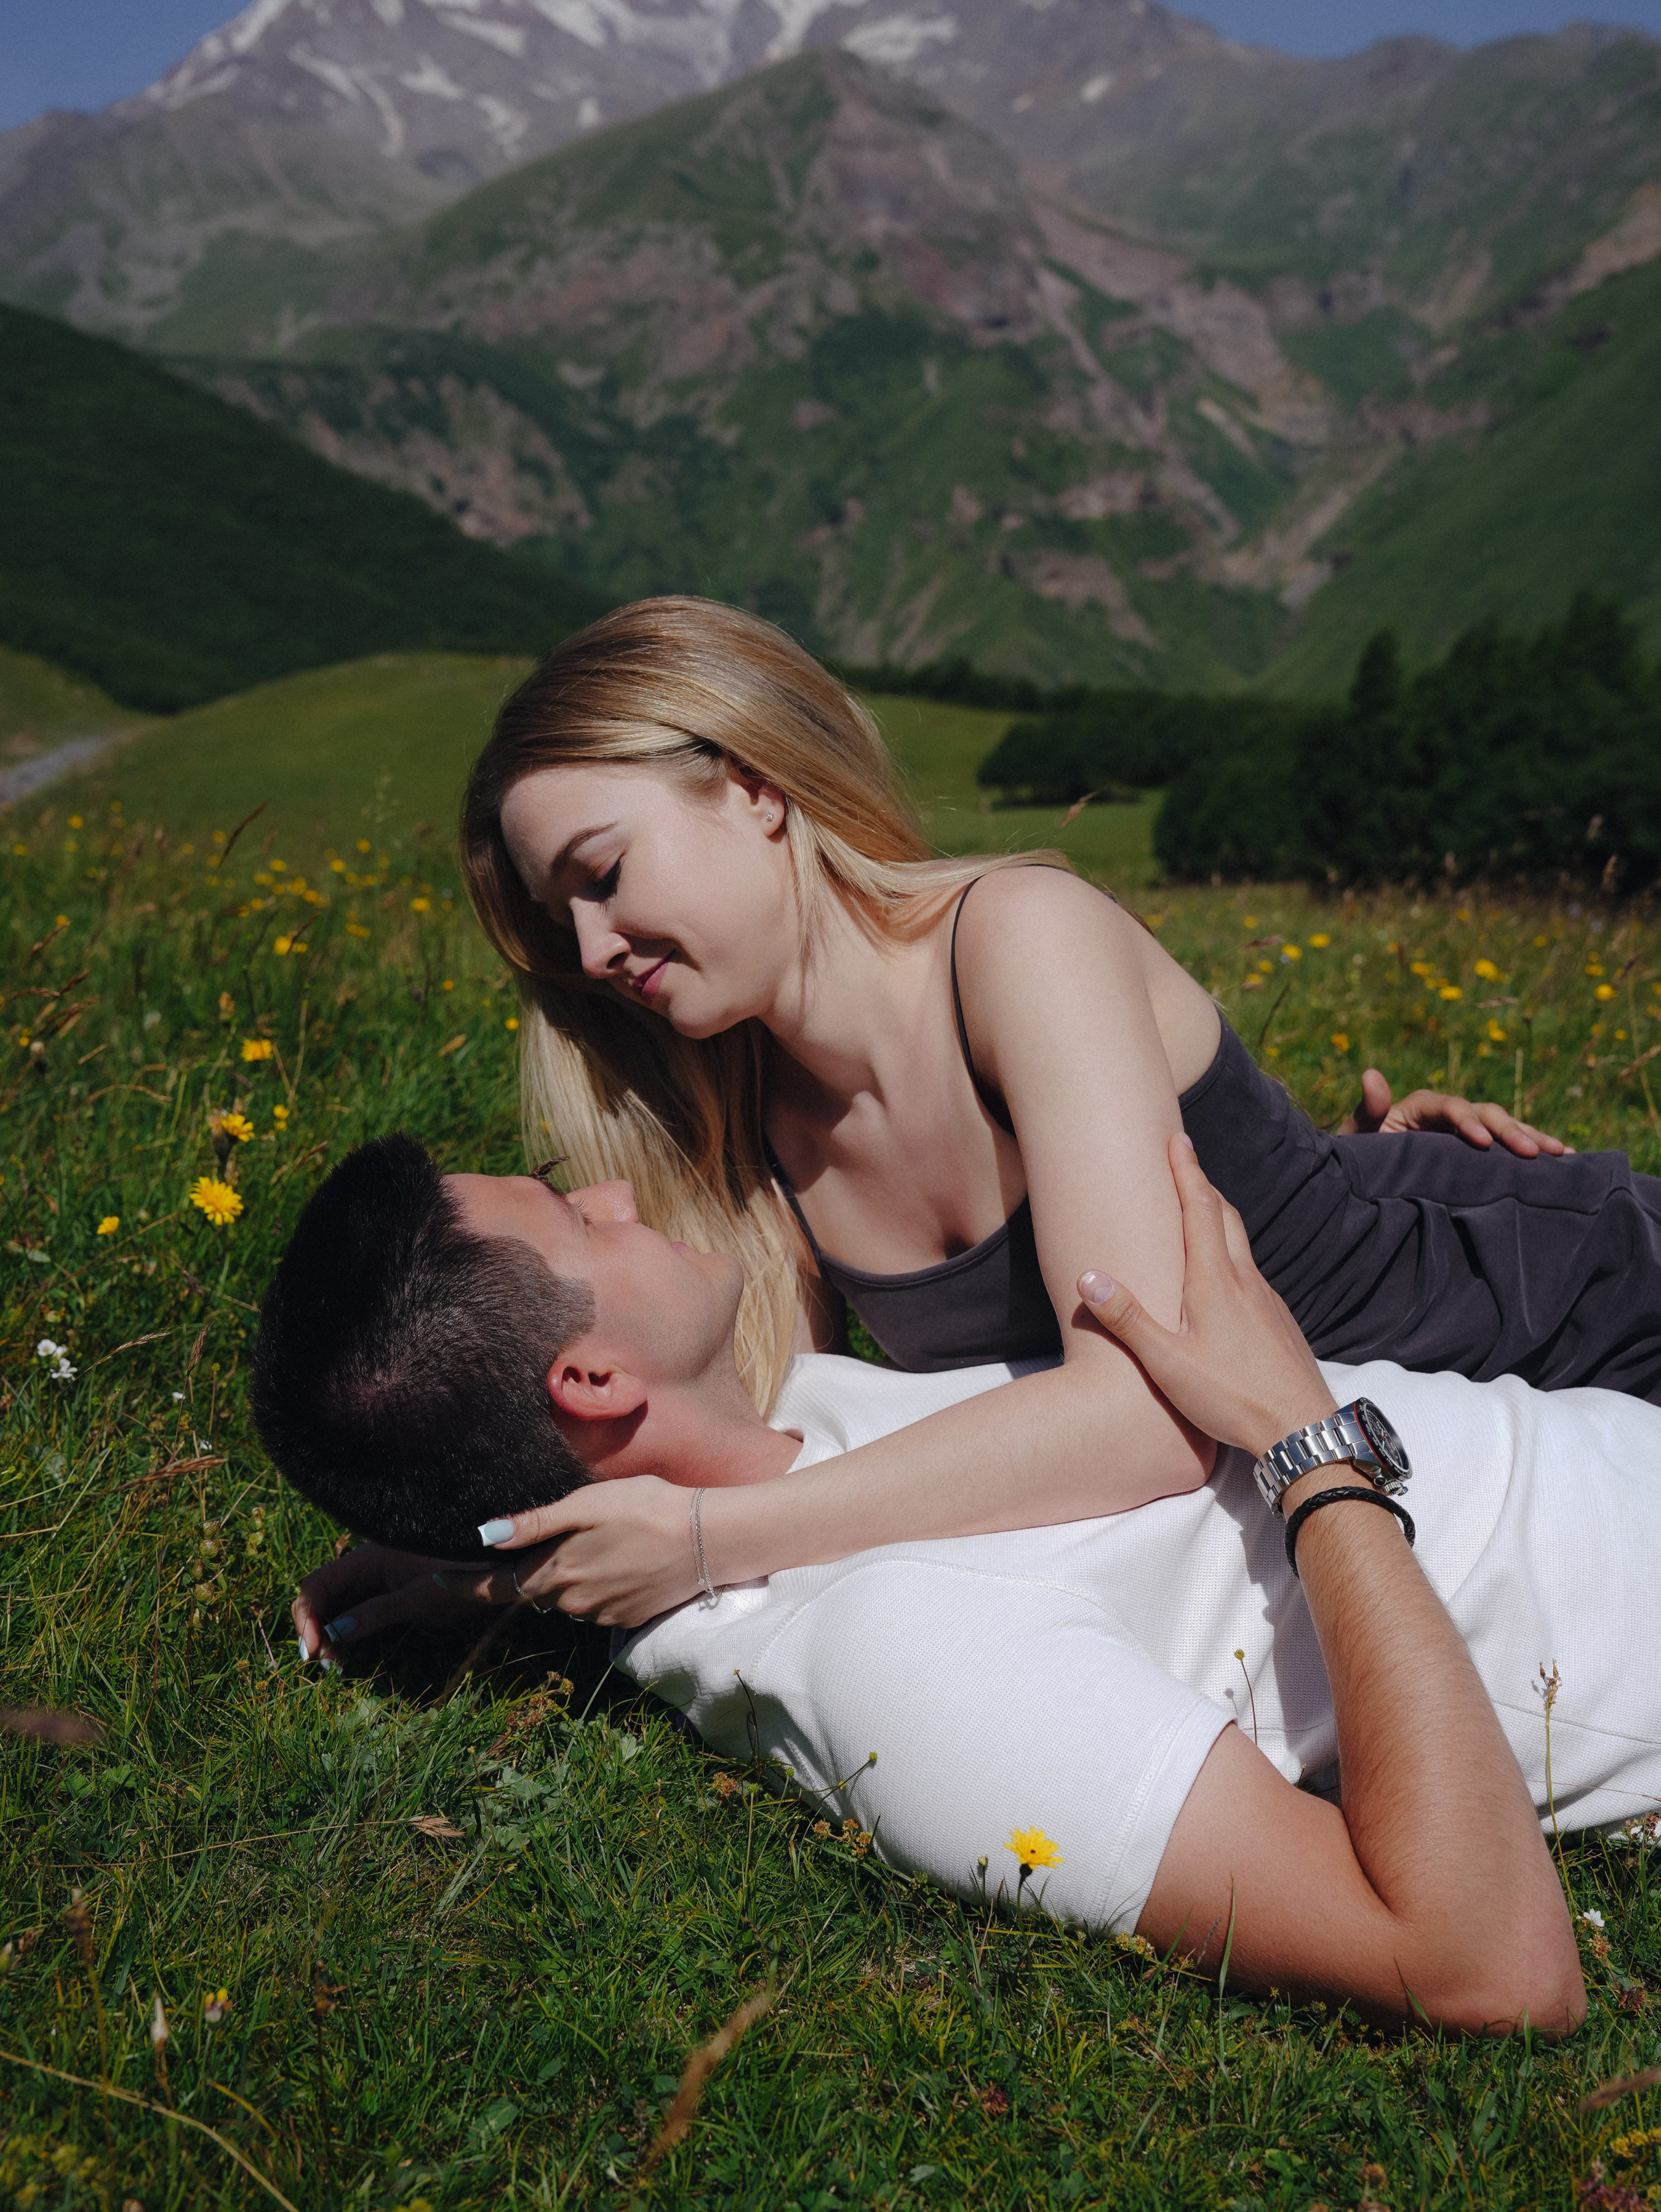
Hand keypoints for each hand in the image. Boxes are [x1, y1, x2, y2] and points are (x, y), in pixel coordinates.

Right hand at [292, 1538, 559, 1659]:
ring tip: (339, 1666)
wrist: (510, 1564)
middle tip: (330, 1666)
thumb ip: (376, 1612)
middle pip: (323, 1597)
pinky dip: (350, 1634)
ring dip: (331, 1636)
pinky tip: (353, 1655)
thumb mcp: (421, 1598)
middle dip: (317, 1631)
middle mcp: (368, 1564)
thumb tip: (334, 1632)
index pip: (317, 1585)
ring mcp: (381, 1579)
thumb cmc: (470, 1573)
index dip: (306, 1618)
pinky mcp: (395, 1593)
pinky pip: (359, 1612)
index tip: (314, 1652)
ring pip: (339, 1607)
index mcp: (369, 1556)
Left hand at [481, 1475, 698, 1628]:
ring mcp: (600, 1616)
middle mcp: (571, 1604)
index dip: (461, 1586)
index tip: (436, 1578)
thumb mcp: (585, 1505)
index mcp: (554, 1573)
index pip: (493, 1589)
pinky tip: (622, 1558)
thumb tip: (484, 1536)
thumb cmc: (645, 1509)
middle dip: (530, 1569)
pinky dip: (599, 1584)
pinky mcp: (627, 1619)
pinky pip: (596, 1604)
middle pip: (532, 1590)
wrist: (707, 1540)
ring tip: (600, 1540)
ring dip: (568, 1576)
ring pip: (566, 1598)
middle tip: (548, 1536)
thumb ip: (534, 1524)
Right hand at [1078, 1134, 1334, 1457]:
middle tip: (1185, 1163)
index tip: (1177, 1139)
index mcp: (1215, 1281)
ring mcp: (1268, 1300)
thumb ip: (1128, 1318)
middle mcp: (1246, 1281)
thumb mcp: (1167, 1363)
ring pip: (1242, 1246)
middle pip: (1226, 1218)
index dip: (1186, 1172)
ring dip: (1219, 1220)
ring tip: (1200, 1215)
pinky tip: (1225, 1282)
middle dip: (1203, 1186)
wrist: (1302, 1428)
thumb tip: (1088, 1276)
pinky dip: (1233, 1258)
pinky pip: (1253, 1275)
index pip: (1199, 1210)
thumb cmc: (1232, 1397)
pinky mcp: (1280, 1322)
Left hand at [1337, 1067, 1568, 1154]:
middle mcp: (1450, 1114)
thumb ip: (1368, 1110)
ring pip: (1505, 1127)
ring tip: (1560, 1154)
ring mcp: (1467, 1131)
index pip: (1450, 1107)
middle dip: (1510, 1131)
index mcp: (1421, 1106)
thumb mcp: (1359, 1136)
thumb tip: (1371, 1074)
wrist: (1366, 1179)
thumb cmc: (1361, 1157)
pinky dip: (1535, 1150)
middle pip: (1486, 1114)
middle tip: (1534, 1152)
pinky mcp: (1480, 1152)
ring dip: (1532, 1138)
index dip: (1467, 1121)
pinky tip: (1565, 1162)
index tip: (1482, 1143)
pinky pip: (1510, 1148)